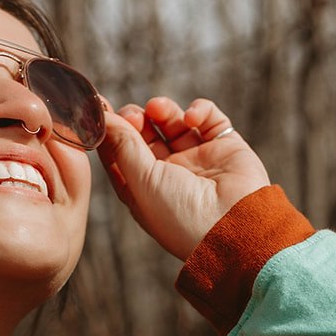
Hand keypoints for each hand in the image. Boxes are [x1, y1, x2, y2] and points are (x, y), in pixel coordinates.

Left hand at [98, 96, 269, 260]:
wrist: (235, 227)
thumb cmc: (182, 216)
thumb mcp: (142, 181)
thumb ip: (122, 145)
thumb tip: (103, 117)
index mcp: (145, 190)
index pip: (120, 155)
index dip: (110, 132)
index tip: (100, 110)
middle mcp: (170, 175)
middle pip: (145, 134)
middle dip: (136, 119)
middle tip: (135, 116)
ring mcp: (197, 160)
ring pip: (174, 122)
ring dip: (163, 109)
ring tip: (158, 109)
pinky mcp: (224, 147)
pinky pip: (208, 118)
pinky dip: (199, 110)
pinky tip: (192, 118)